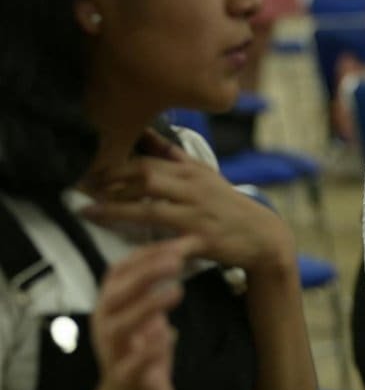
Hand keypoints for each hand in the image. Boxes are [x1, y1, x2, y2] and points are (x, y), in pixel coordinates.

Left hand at [81, 129, 294, 276]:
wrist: (261, 234)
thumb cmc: (228, 204)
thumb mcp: (206, 176)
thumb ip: (176, 157)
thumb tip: (148, 135)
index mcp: (192, 172)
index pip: (148, 161)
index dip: (115, 164)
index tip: (86, 167)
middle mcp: (194, 189)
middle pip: (147, 178)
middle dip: (110, 181)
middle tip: (78, 185)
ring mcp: (197, 215)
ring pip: (151, 209)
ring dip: (116, 211)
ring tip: (86, 212)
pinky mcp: (202, 241)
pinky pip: (169, 245)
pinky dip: (146, 249)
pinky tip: (124, 254)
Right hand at [91, 235, 201, 389]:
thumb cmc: (141, 344)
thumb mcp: (147, 312)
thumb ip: (157, 286)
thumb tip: (182, 248)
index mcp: (110, 305)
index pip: (119, 272)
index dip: (145, 255)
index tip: (175, 244)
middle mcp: (106, 324)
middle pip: (116, 294)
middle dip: (145, 274)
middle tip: (177, 261)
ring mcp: (112, 351)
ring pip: (120, 326)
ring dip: (148, 305)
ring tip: (177, 292)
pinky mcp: (124, 377)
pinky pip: (131, 364)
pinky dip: (149, 350)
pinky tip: (169, 335)